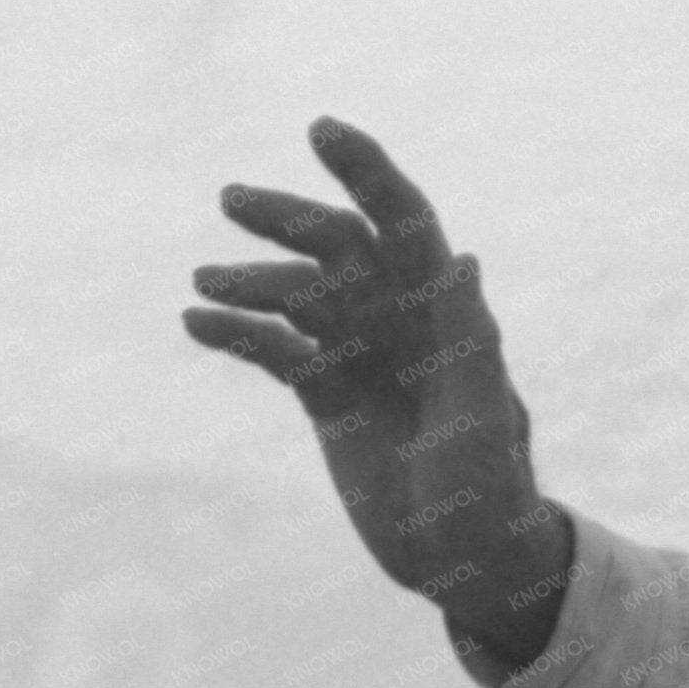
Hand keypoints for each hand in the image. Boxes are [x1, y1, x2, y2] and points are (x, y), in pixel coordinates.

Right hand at [184, 119, 572, 666]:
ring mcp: (364, 357)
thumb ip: (469, 343)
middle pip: (341, 248)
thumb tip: (462, 259)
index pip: (407, 226)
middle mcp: (404, 324)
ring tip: (205, 282)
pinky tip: (195, 324)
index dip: (369, 173)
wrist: (469, 558)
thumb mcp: (484, 417)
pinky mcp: (328, 397)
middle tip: (231, 200)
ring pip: (300, 295)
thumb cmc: (493, 488)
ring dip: (254, 280)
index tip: (322, 129)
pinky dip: (238, 334)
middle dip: (289, 218)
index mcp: (450, 315)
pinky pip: (276, 350)